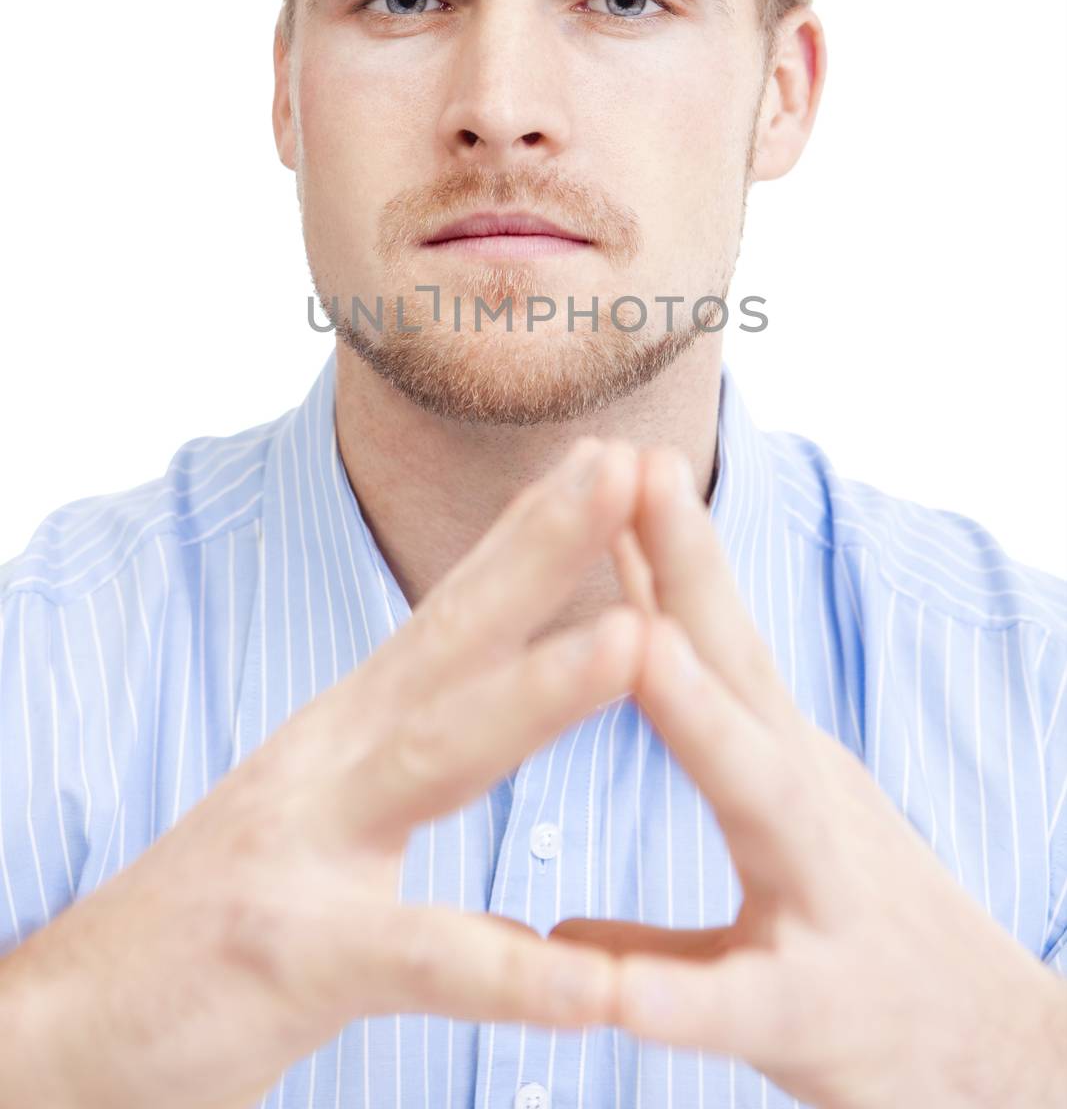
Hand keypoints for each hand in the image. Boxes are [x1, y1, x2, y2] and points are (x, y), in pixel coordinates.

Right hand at [12, 438, 648, 1108]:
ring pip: (440, 756)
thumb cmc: (220, 912)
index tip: (607, 455)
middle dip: (546, 550)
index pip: (454, 610)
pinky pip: (417, 961)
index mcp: (350, 728)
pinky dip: (506, 973)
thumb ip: (401, 749)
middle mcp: (331, 762)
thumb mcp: (320, 803)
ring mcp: (306, 850)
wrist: (72, 1023)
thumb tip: (491, 701)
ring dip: (542, 694)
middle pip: (456, 640)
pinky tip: (593, 985)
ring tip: (635, 640)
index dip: (530, 529)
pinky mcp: (293, 960)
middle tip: (628, 470)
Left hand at [554, 449, 1066, 1108]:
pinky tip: (606, 990)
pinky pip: (736, 1002)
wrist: (996, 1065)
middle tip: (636, 474)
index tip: (620, 452)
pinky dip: (673, 993)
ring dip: (700, 718)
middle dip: (689, 571)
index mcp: (782, 759)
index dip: (671, 543)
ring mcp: (818, 901)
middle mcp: (804, 804)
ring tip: (641, 646)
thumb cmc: (864, 936)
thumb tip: (607, 687)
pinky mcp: (813, 1015)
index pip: (720, 633)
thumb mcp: (780, 836)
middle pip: (744, 672)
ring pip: (759, 799)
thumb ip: (692, 786)